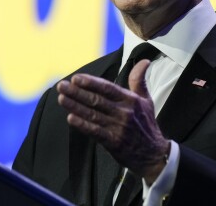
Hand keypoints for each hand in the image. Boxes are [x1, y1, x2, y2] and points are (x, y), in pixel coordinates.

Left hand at [57, 60, 169, 183]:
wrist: (154, 154)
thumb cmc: (147, 124)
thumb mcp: (146, 100)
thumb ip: (139, 80)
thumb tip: (144, 61)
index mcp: (130, 100)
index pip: (107, 88)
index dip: (91, 82)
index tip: (76, 78)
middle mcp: (124, 112)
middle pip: (96, 100)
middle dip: (77, 92)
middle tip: (61, 85)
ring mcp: (118, 128)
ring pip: (93, 114)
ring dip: (75, 106)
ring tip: (61, 98)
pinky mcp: (114, 142)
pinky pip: (95, 132)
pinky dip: (82, 125)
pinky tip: (70, 118)